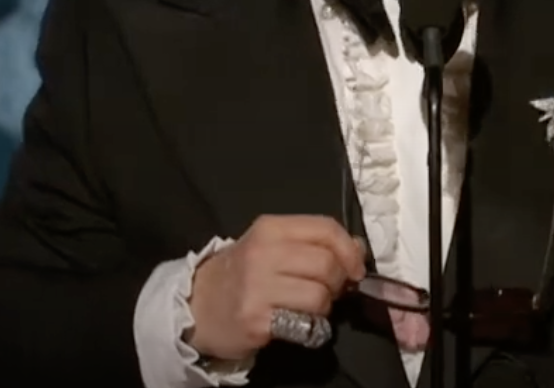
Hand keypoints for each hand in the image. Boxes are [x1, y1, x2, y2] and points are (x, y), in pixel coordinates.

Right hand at [186, 215, 366, 361]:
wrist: (196, 306)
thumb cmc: (242, 272)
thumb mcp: (271, 244)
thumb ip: (313, 241)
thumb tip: (357, 249)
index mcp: (270, 228)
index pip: (326, 228)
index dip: (350, 249)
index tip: (355, 267)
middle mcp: (263, 254)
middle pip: (327, 264)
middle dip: (338, 281)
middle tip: (329, 290)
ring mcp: (257, 288)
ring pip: (320, 295)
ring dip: (325, 306)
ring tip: (310, 307)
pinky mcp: (256, 321)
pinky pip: (304, 323)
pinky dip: (310, 325)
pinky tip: (297, 321)